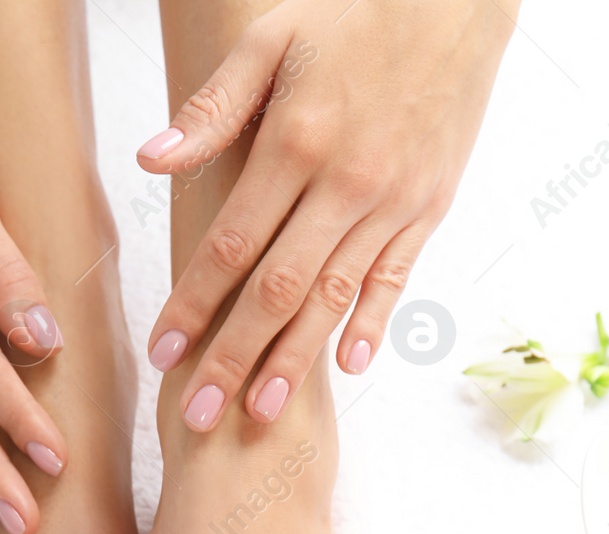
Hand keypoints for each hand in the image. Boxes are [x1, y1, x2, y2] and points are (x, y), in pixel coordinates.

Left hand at [136, 0, 517, 428]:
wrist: (456, 3)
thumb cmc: (350, 14)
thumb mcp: (270, 38)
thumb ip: (212, 109)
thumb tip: (152, 162)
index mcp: (297, 143)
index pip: (231, 245)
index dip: (193, 305)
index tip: (162, 354)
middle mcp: (347, 184)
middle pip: (279, 291)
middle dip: (234, 358)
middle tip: (199, 416)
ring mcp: (393, 202)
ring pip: (335, 297)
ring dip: (296, 359)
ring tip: (261, 412)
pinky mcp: (428, 207)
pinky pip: (396, 277)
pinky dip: (372, 322)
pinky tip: (347, 366)